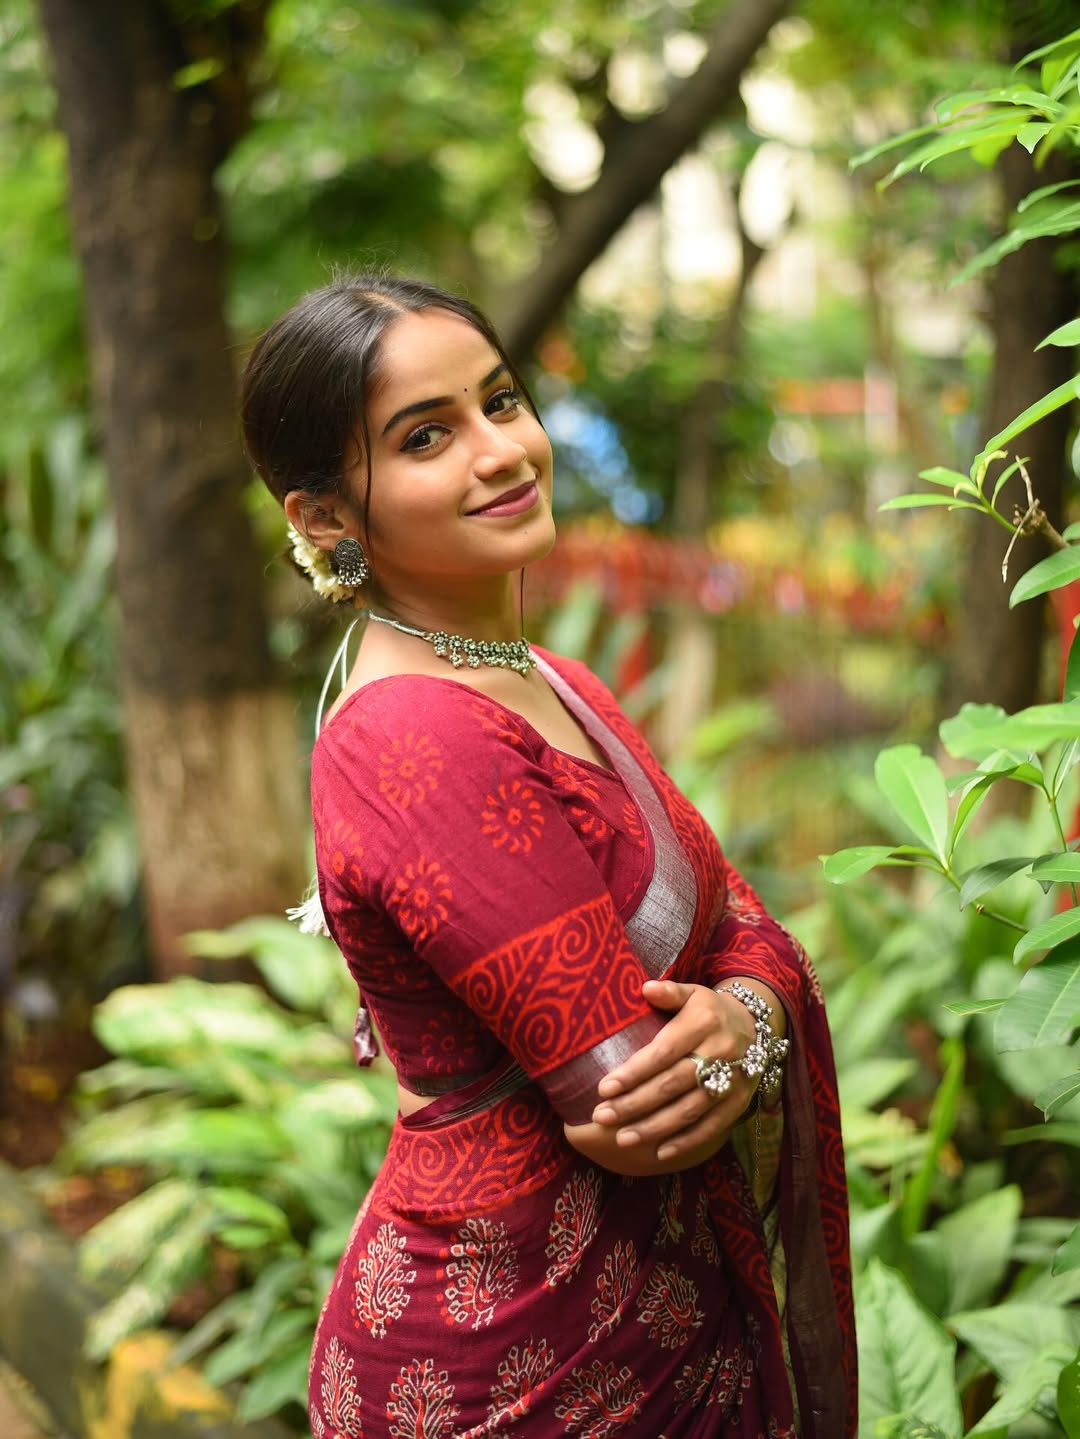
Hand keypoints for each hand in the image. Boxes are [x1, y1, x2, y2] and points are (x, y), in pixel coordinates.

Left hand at [589, 978, 765, 1161]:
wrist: (756, 1026)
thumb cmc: (710, 1010)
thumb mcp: (693, 992)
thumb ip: (669, 991)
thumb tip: (646, 988)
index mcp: (703, 1022)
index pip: (663, 1052)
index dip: (633, 1072)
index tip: (604, 1088)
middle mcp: (720, 1053)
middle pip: (672, 1085)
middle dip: (635, 1104)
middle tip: (602, 1117)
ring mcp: (732, 1080)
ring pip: (689, 1110)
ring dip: (654, 1127)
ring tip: (622, 1139)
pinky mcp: (739, 1102)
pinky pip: (711, 1127)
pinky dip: (686, 1142)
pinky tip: (659, 1152)